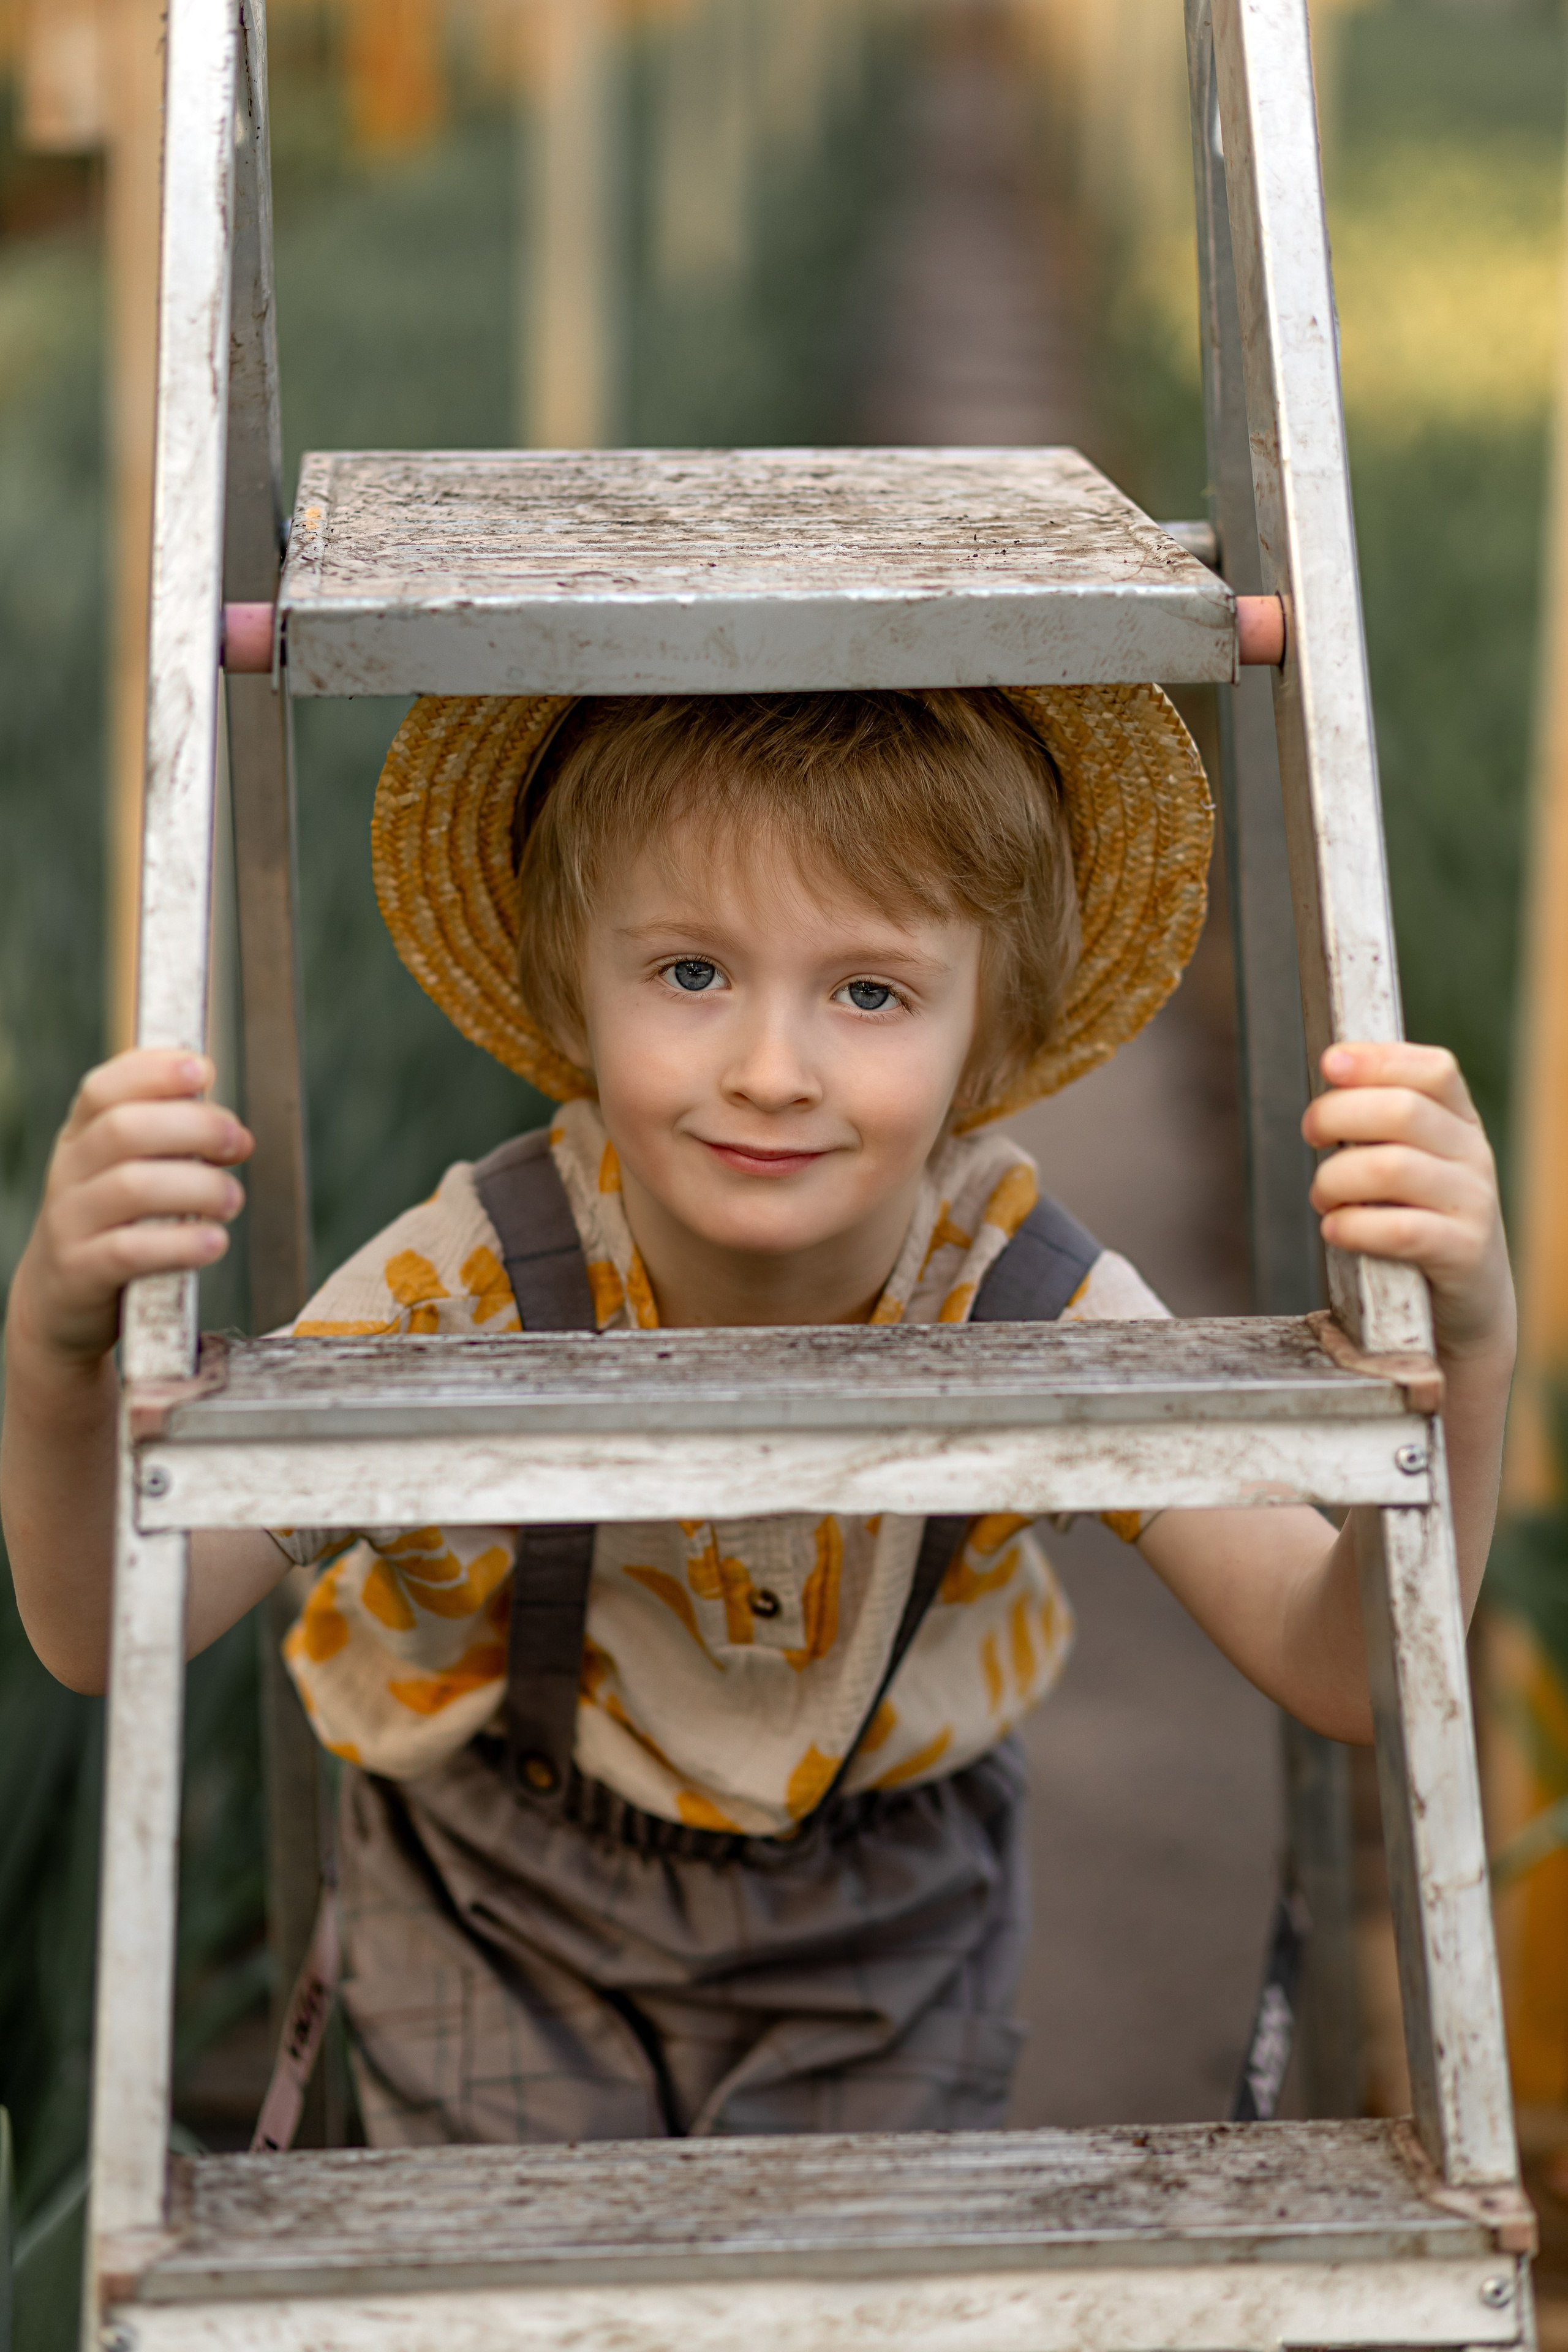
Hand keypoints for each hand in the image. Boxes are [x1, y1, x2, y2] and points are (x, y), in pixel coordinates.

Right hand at [10, 1049, 252, 1367]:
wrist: (59, 1302)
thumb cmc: (114, 1227)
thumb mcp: (131, 1174)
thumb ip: (174, 1146)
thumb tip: (235, 1133)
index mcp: (82, 1137)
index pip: (104, 1088)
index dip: (154, 1071)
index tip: (203, 1070)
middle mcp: (70, 1171)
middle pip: (125, 1128)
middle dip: (193, 1126)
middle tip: (237, 1142)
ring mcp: (70, 1221)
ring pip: (132, 1186)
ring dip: (198, 1187)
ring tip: (232, 1200)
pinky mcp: (81, 1271)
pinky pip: (131, 1250)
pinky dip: (181, 1243)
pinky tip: (214, 1243)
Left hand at [1302, 1041, 1513, 1363]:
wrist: (1468, 1304)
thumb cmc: (1416, 1220)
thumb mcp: (1409, 1161)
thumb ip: (1380, 1121)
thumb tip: (1334, 1068)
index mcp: (1460, 1122)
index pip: (1433, 1070)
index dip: (1378, 1059)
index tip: (1329, 1065)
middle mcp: (1474, 1155)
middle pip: (1403, 1110)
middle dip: (1337, 1115)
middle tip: (1311, 1136)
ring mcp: (1473, 1204)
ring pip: (1394, 1168)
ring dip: (1336, 1179)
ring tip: (1323, 1197)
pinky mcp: (1463, 1253)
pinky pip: (1401, 1230)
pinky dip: (1353, 1227)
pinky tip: (1335, 1230)